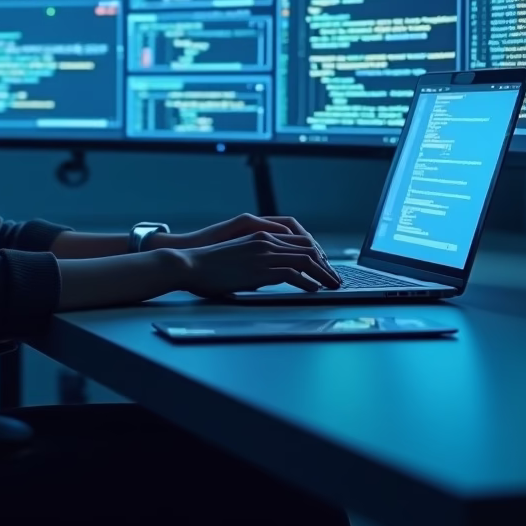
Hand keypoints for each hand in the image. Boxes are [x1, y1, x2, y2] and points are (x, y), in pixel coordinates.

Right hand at [160, 213, 338, 279]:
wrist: (190, 264)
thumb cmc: (210, 266)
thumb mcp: (239, 258)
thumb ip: (259, 264)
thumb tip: (275, 278)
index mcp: (261, 235)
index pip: (300, 241)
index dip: (317, 255)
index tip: (326, 269)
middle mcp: (265, 240)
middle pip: (308, 248)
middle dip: (326, 265)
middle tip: (336, 279)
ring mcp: (263, 252)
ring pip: (305, 259)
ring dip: (323, 274)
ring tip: (332, 286)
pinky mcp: (259, 267)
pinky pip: (293, 273)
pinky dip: (308, 282)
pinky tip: (314, 290)